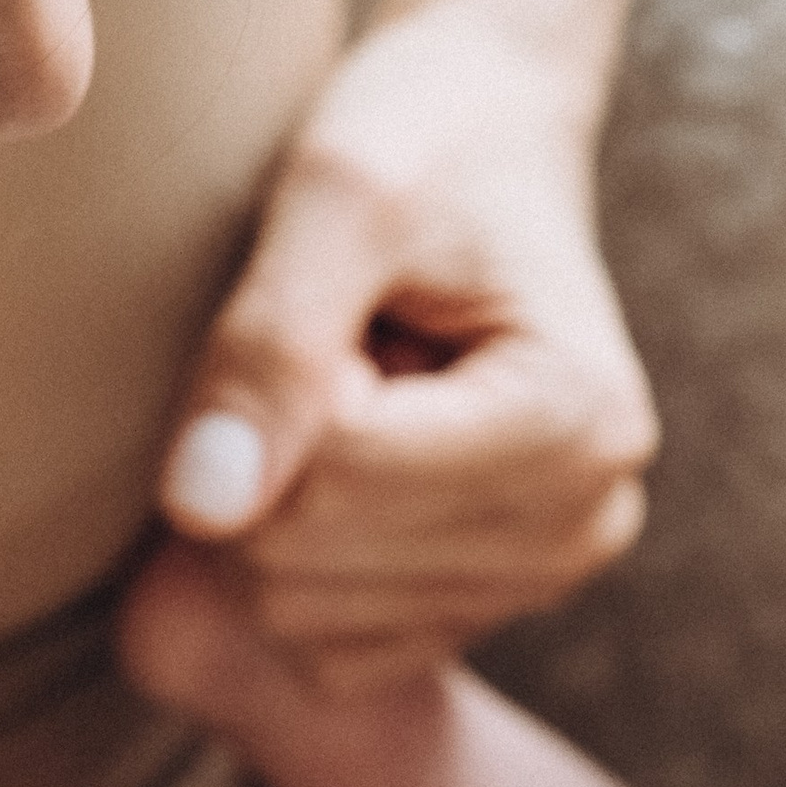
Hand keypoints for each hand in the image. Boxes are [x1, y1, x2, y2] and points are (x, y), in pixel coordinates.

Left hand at [157, 3, 652, 688]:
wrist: (488, 135)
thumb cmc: (423, 137)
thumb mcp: (337, 192)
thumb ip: (271, 343)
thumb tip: (202, 508)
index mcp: (577, 420)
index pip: (333, 477)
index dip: (279, 384)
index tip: (338, 294)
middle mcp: (582, 523)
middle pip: (302, 565)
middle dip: (267, 451)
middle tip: (334, 342)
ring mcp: (539, 580)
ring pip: (293, 616)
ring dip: (271, 501)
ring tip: (350, 385)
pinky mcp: (480, 612)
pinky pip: (315, 651)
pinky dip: (291, 559)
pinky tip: (346, 455)